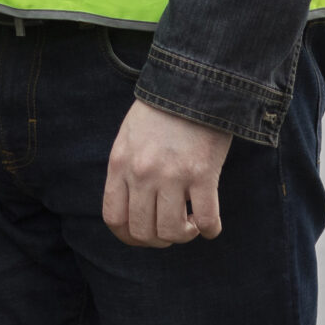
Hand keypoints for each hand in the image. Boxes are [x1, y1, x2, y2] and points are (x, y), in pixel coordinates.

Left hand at [102, 98, 231, 246]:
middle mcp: (141, 173)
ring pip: (172, 232)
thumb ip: (127, 169)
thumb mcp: (129, 137)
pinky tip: (210, 225)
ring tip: (190, 224)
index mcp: (120, 164)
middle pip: (143, 232)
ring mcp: (171, 175)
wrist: (192, 83)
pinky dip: (210, 230)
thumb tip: (134, 205)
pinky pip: (206, 220)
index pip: (114, 218)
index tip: (144, 236)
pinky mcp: (202, 174)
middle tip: (172, 229)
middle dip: (158, 240)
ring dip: (183, 235)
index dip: (129, 237)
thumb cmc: (160, 110)